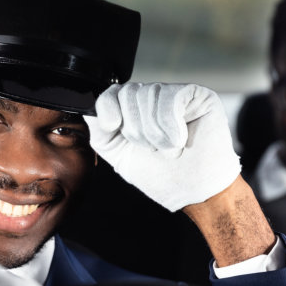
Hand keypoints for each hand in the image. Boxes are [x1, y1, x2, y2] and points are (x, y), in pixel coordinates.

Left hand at [85, 82, 240, 211]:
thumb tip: (89, 110)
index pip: (111, 92)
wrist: (195, 192)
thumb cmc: (163, 178)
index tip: (113, 127)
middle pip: (128, 93)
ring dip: (155, 131)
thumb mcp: (120, 156)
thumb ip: (101, 133)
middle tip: (153, 149)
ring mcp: (175, 95)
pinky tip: (180, 139)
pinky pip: (172, 96)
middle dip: (135, 129)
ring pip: (149, 95)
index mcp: (134, 113)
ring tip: (169, 149)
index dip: (107, 107)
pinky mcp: (196, 95)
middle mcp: (153, 100)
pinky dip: (171, 123)